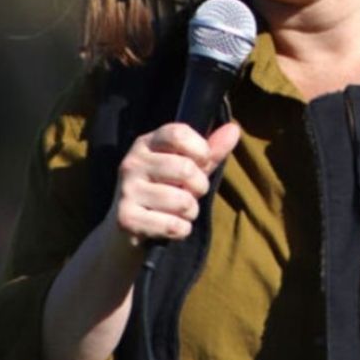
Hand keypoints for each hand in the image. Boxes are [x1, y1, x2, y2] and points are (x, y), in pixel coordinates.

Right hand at [105, 121, 240, 247]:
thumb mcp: (188, 167)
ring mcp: (127, 191)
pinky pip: (173, 225)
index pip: (179, 133)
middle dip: (199, 187)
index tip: (201, 163)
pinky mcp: (126, 219)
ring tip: (177, 211)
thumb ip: (211, 151)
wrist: (126, 229)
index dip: (201, 150)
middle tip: (189, 193)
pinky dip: (181, 230)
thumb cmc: (165, 191)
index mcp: (146, 143)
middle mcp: (132, 163)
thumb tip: (233, 129)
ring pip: (182, 201)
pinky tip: (168, 226)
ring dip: (190, 211)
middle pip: (185, 169)